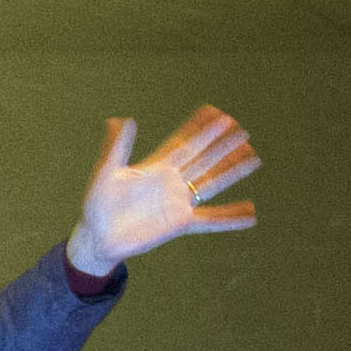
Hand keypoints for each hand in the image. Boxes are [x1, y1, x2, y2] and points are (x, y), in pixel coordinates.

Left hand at [67, 106, 258, 276]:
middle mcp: (172, 182)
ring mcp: (178, 203)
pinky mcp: (180, 224)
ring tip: (253, 158)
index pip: (184, 143)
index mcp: (156, 167)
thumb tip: (121, 119)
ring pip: (212, 183)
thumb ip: (116, 147)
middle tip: (242, 130)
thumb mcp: (106, 172)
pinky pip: (210, 221)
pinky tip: (250, 215)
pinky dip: (230, 218)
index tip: (217, 113)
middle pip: (203, 159)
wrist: (97, 236)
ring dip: (232, 172)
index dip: (199, 128)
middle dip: (222, 145)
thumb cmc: (97, 204)